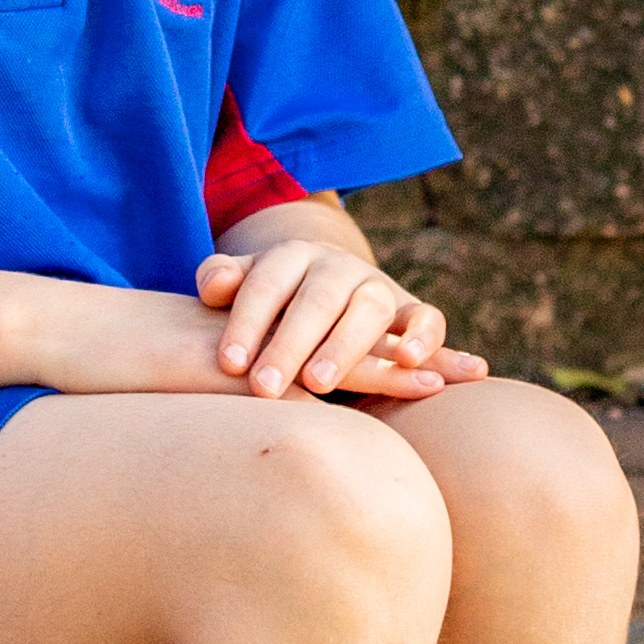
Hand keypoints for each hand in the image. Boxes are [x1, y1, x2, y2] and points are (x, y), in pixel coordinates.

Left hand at [197, 229, 485, 405]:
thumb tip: (216, 285)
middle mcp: (337, 267)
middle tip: (264, 387)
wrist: (321, 289)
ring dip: (344, 347)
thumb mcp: (241, 284)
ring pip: (369, 310)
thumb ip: (220, 278)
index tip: (228, 365)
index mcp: (291, 256)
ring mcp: (377, 287)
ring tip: (318, 384)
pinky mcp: (411, 311)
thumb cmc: (269, 302)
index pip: (266, 285)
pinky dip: (423, 337)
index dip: (246, 323)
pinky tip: (409, 363)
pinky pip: (427, 318)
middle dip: (289, 344)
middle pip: (316, 300)